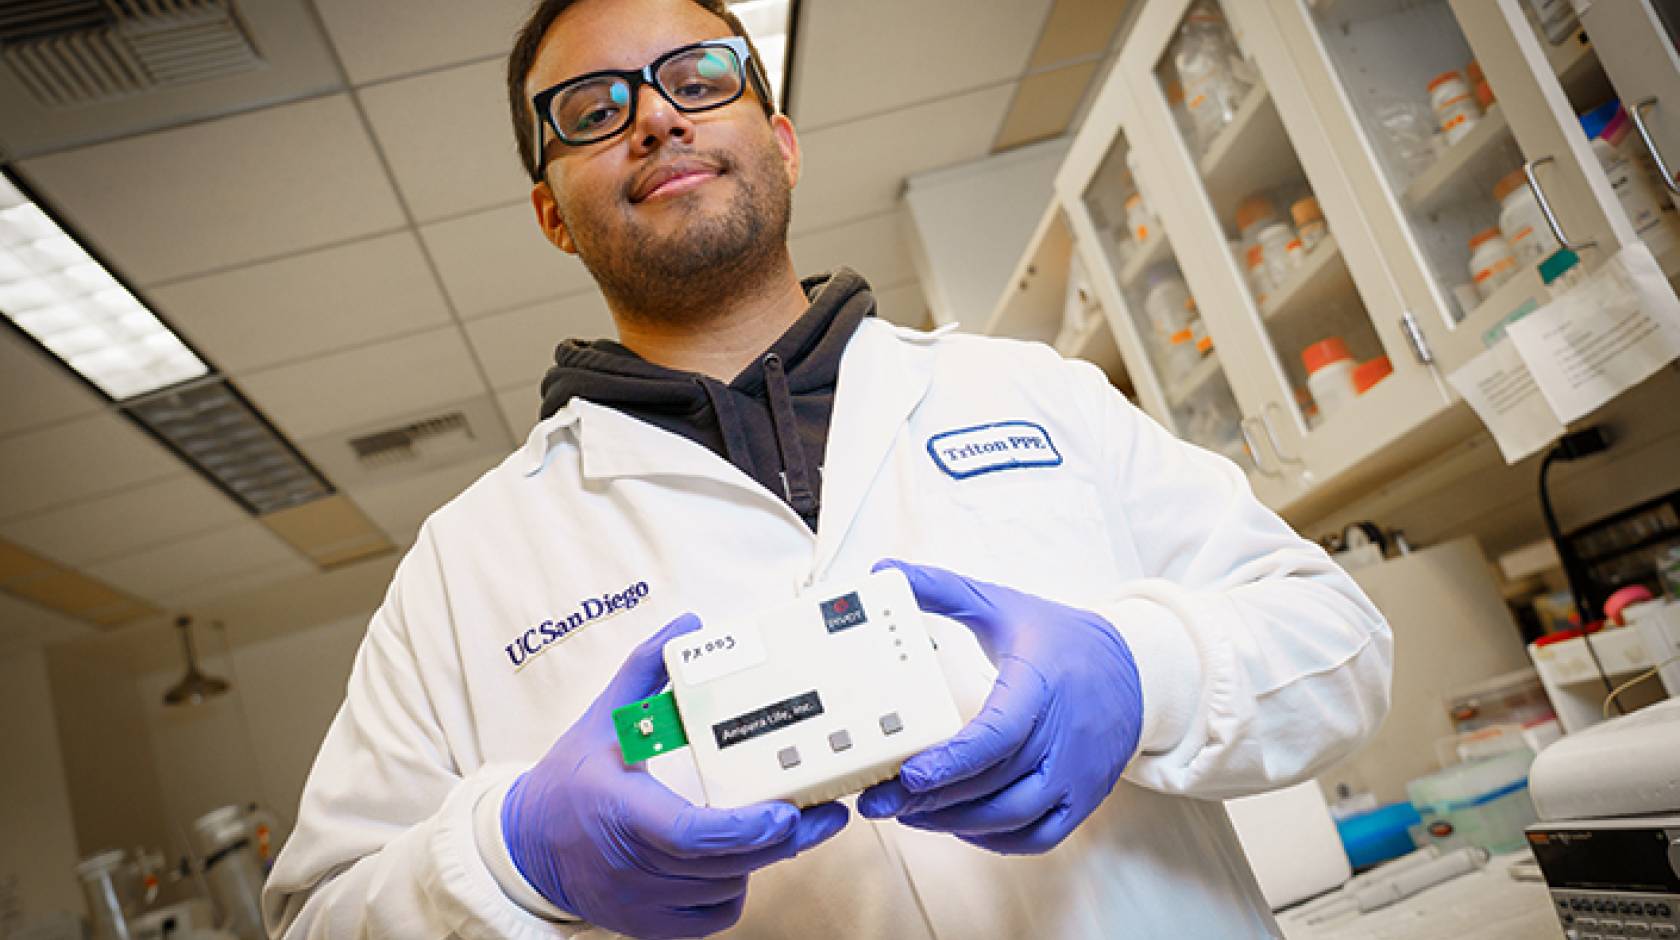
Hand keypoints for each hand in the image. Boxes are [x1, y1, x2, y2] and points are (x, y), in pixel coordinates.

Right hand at [502, 613, 849, 938]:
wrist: (527, 848)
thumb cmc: (571, 779)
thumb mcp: (602, 719)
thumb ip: (645, 670)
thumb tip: (688, 626)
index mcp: (619, 810)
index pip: (691, 834)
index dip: (746, 829)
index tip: (788, 811)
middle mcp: (629, 865)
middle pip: (724, 864)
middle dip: (780, 839)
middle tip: (821, 811)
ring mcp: (640, 904)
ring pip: (726, 887)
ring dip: (756, 858)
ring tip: (772, 824)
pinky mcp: (650, 926)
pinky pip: (715, 915)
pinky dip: (734, 887)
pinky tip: (735, 858)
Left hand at [857, 560, 1142, 854]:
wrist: (1136, 670)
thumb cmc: (1060, 639)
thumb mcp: (1002, 605)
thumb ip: (941, 589)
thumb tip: (883, 570)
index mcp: (1041, 686)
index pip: (998, 734)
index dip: (952, 760)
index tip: (908, 773)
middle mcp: (1065, 738)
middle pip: (992, 783)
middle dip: (929, 797)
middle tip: (878, 799)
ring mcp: (1077, 775)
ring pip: (1009, 817)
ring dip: (952, 821)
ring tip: (905, 810)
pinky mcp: (1083, 799)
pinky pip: (1036, 837)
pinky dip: (992, 839)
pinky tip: (955, 823)